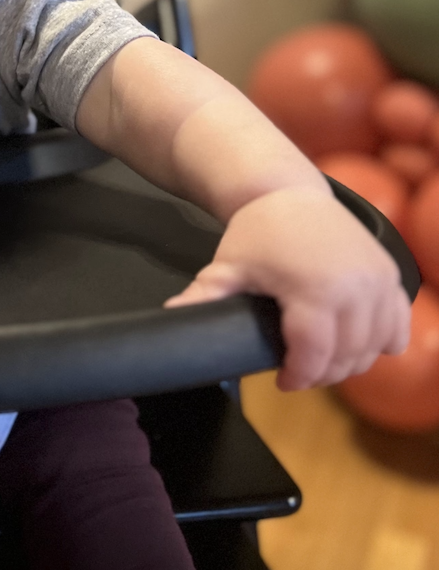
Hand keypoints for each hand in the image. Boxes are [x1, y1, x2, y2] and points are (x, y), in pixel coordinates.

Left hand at [164, 188, 410, 390]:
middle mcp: (354, 287)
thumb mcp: (228, 265)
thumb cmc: (258, 230)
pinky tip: (359, 342)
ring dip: (352, 362)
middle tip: (300, 370)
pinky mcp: (391, 274)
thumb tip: (172, 317)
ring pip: (375, 347)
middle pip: (347, 357)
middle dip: (322, 373)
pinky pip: (398, 324)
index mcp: (314, 289)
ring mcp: (378, 281)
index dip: (298, 376)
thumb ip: (203, 296)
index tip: (282, 380)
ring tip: (323, 358)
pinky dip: (383, 340)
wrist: (288, 190)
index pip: (315, 356)